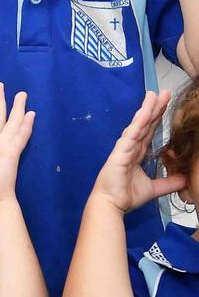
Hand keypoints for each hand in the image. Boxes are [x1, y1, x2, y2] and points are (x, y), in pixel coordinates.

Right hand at [90, 91, 186, 213]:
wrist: (111, 205)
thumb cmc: (125, 196)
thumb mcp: (153, 189)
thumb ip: (168, 183)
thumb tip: (185, 180)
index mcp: (136, 154)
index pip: (150, 131)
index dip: (158, 117)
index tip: (166, 103)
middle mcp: (131, 147)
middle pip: (145, 124)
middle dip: (155, 108)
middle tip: (164, 92)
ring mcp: (124, 148)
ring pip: (138, 125)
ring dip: (147, 110)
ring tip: (154, 95)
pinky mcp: (120, 153)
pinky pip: (131, 135)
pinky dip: (137, 123)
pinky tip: (144, 113)